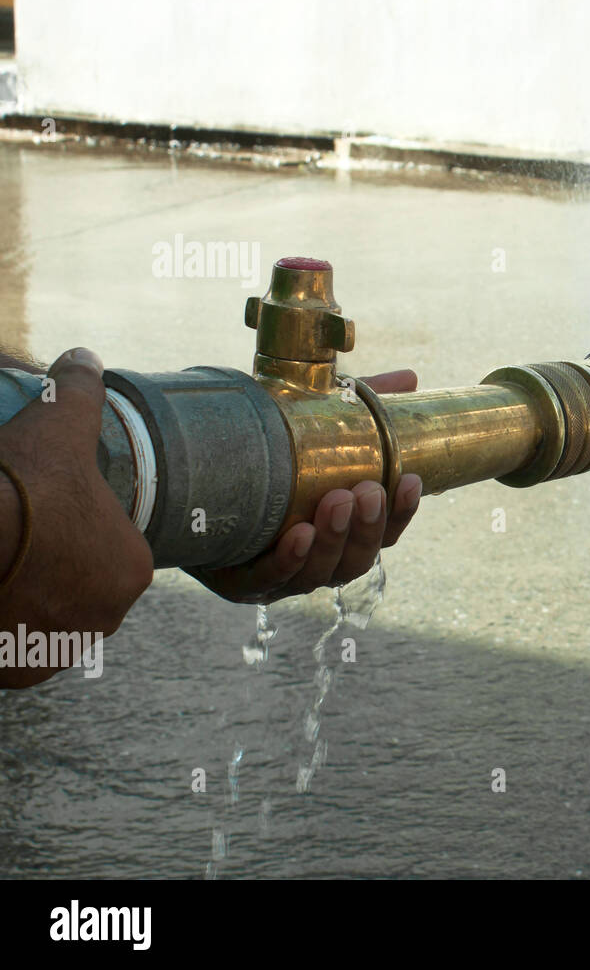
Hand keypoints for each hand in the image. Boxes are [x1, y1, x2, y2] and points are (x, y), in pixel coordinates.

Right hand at [0, 348, 154, 686]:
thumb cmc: (16, 487)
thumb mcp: (54, 428)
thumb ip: (77, 393)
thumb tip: (84, 359)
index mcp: (132, 569)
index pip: (108, 548)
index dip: (74, 530)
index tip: (42, 514)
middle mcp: (105, 620)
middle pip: (77, 589)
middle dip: (51, 570)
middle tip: (14, 539)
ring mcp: (58, 652)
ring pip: (44, 621)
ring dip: (26, 605)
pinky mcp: (12, 674)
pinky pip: (10, 651)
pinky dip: (0, 634)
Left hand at [185, 370, 423, 604]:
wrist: (184, 482)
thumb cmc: (260, 459)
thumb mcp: (309, 429)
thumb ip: (357, 409)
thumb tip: (409, 378)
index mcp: (339, 532)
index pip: (383, 532)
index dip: (401, 512)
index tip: (410, 481)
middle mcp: (316, 560)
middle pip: (357, 559)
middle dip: (367, 527)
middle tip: (366, 492)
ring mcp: (281, 577)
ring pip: (321, 573)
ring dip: (335, 540)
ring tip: (337, 501)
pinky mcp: (241, 584)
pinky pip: (270, 578)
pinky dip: (290, 560)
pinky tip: (300, 534)